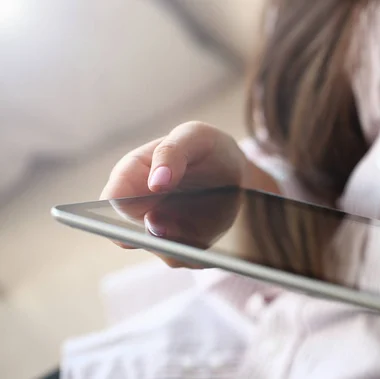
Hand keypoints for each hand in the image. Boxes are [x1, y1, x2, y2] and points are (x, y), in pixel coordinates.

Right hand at [101, 121, 246, 264]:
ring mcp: (161, 232)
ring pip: (161, 251)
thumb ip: (172, 152)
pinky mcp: (184, 247)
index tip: (138, 210)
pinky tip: (210, 247)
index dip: (120, 207)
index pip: (112, 198)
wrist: (236, 172)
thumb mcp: (194, 137)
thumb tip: (156, 182)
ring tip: (192, 241)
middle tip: (162, 229)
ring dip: (177, 248)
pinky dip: (198, 255)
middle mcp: (139, 209)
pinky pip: (187, 260)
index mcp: (132, 175)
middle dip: (149, 236)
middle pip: (128, 234)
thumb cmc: (206, 148)